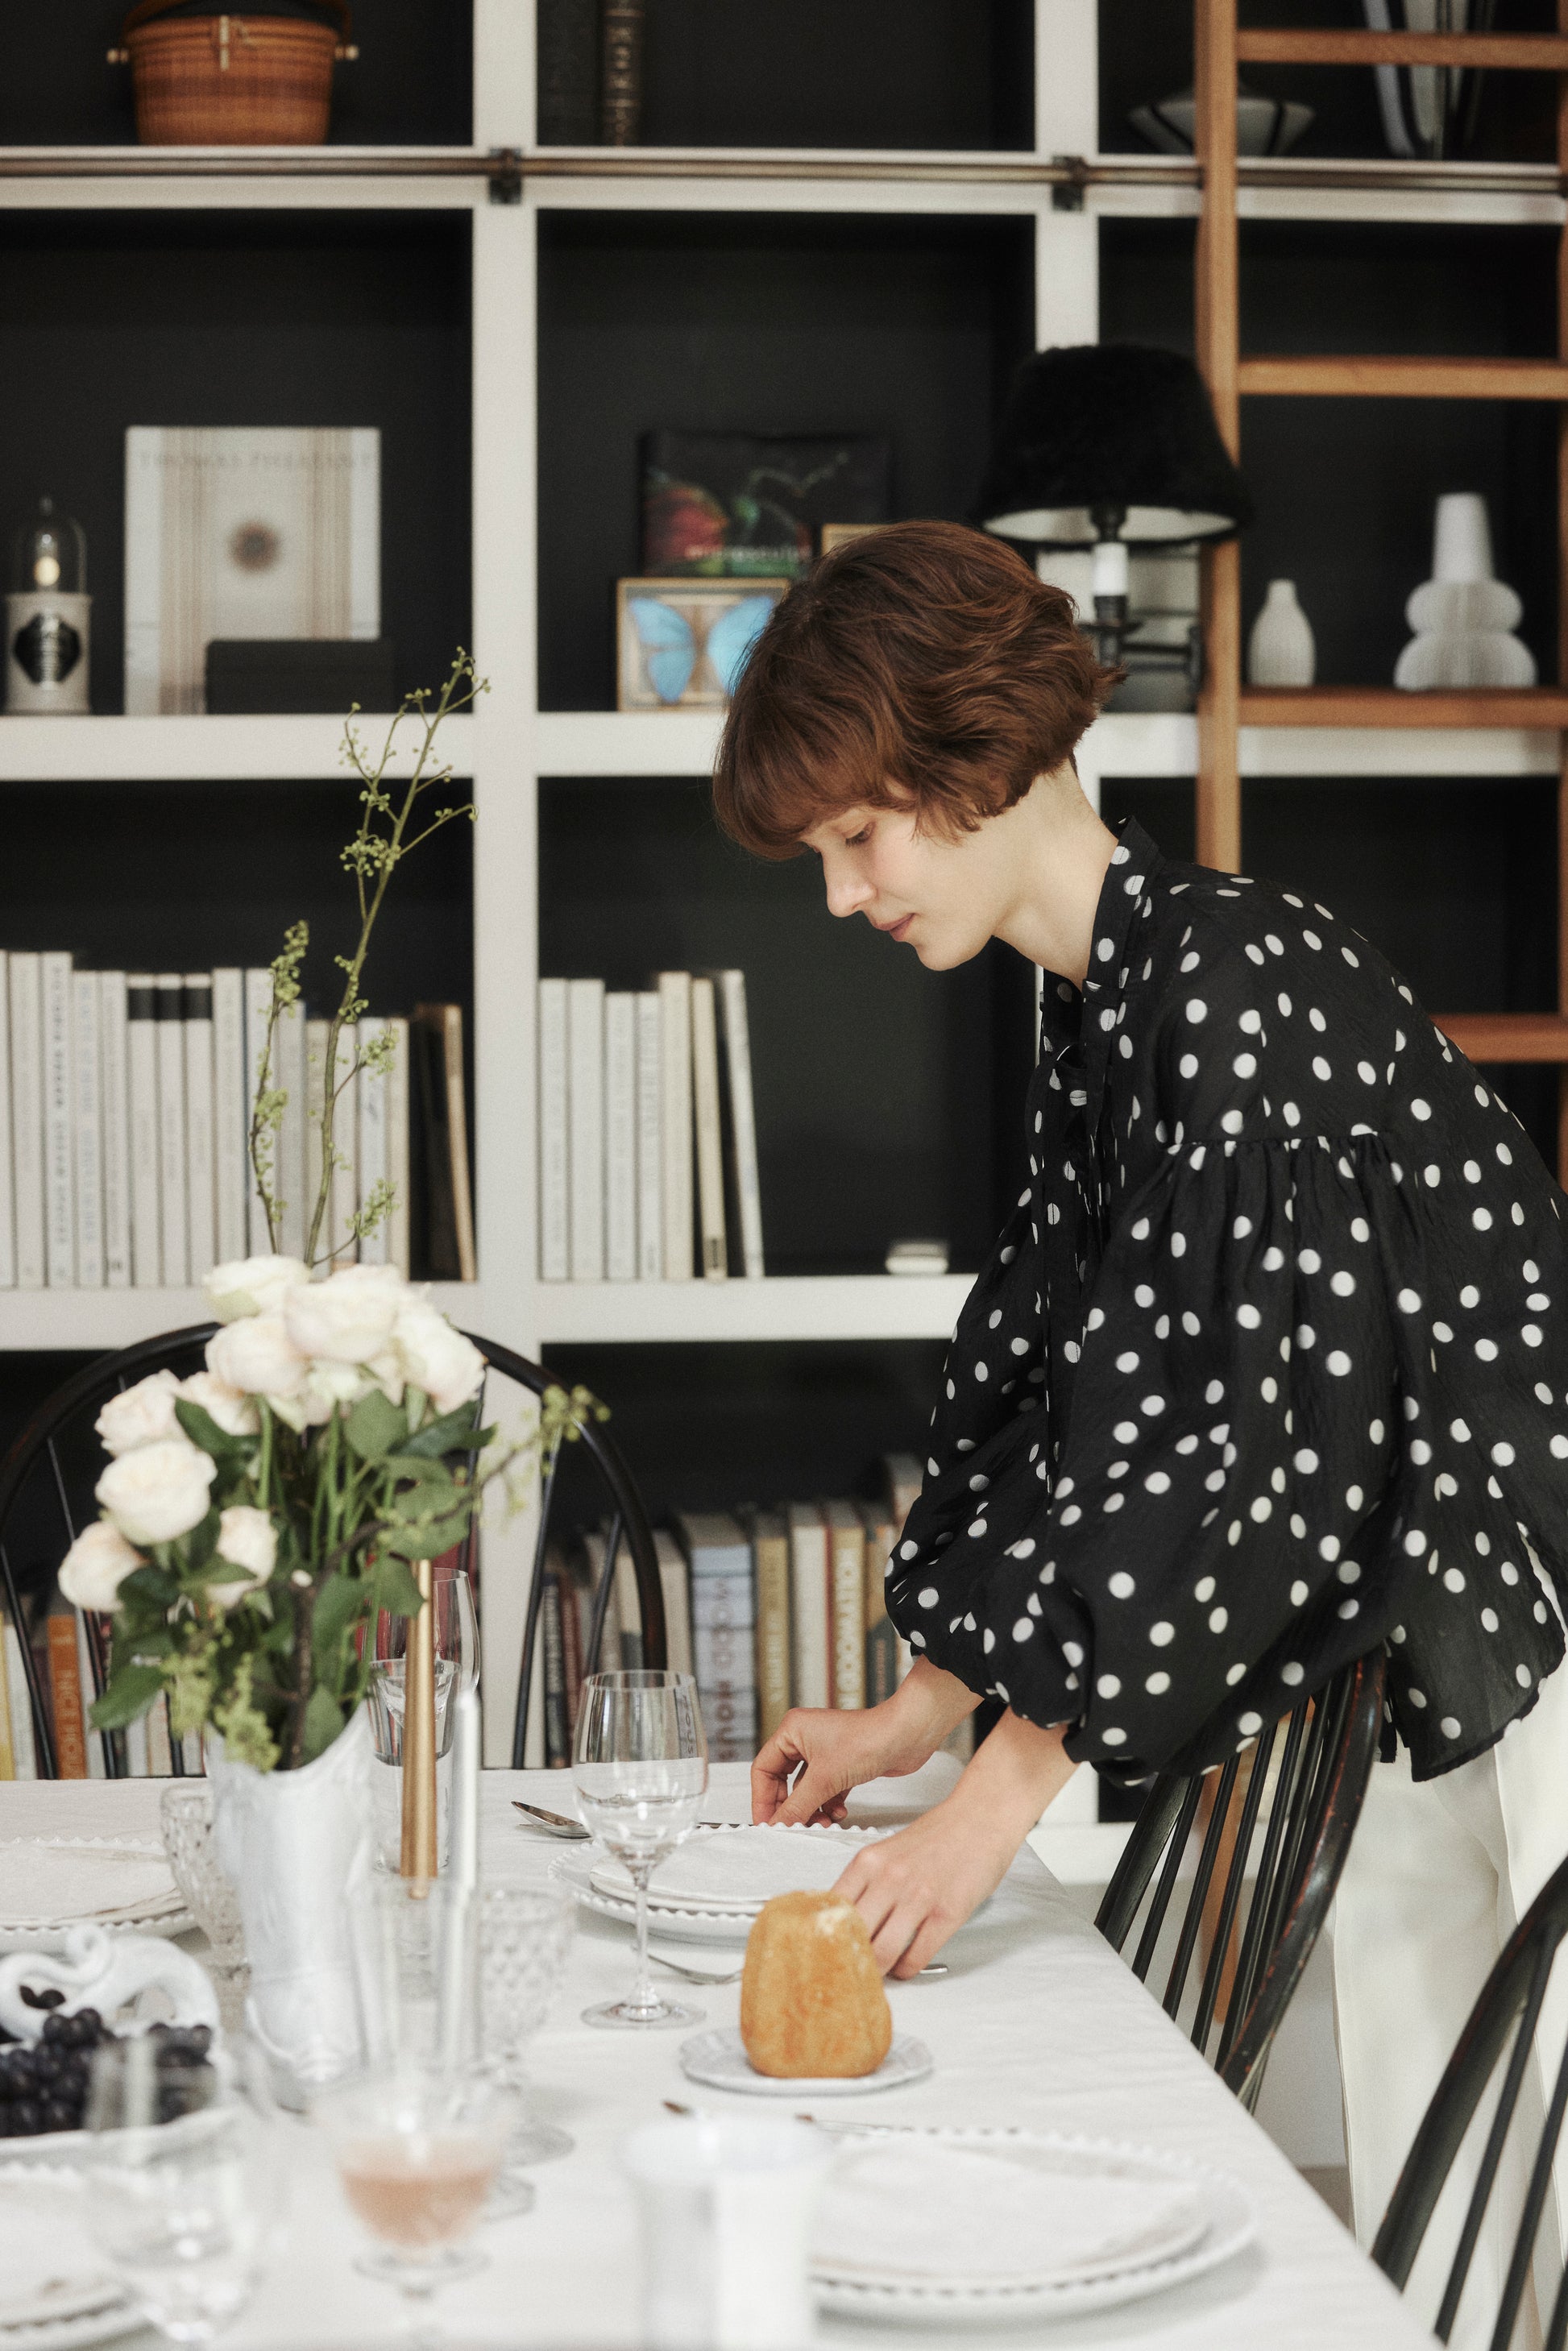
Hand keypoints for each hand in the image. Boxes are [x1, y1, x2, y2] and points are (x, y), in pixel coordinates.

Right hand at [750, 1661, 976, 1827]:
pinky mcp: (843, 1765)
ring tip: (822, 1824)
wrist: (907, 1736)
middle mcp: (805, 1739)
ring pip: (807, 1790)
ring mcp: (825, 1752)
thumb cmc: (867, 1740)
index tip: (766, 1824)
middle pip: (784, 1783)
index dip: (763, 1800)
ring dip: (813, 1810)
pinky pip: (826, 1791)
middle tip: (793, 1829)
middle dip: (792, 1808)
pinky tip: (840, 1814)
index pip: (764, 1770)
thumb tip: (776, 1827)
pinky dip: (830, 1805)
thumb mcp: (824, 1780)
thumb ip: (796, 1807)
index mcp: (792, 1731)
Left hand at [831, 1711, 1077, 1976]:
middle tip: (852, 1968)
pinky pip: (917, 1956)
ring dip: (879, 1970)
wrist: (980, 1818)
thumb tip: (844, 1920)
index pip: (831, 1909)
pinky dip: (907, 1969)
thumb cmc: (938, 1835)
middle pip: (853, 1936)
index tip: (828, 1949)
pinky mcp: (947, 1912)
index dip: (827, 1936)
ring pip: (882, 1952)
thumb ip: (866, 1882)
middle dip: (851, 1958)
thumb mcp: (888, 1851)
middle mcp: (889, 1879)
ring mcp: (918, 1896)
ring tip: (879, 1972)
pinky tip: (906, 1966)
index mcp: (868, 1862)